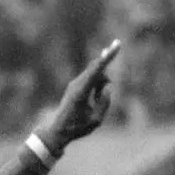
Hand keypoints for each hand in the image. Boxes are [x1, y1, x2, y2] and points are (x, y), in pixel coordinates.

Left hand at [36, 38, 120, 152]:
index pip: (96, 70)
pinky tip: (93, 100)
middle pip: (97, 70)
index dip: (108, 57)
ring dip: (101, 85)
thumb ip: (105, 103)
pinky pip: (91, 80)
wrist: (57, 130)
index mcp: (81, 92)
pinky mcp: (76, 85)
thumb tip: (107, 87)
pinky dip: (97, 87)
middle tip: (100, 90)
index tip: (116, 44)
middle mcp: (77, 84)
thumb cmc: (76, 127)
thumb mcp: (96, 120)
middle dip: (105, 77)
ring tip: (94, 103)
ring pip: (95, 75)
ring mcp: (75, 83)